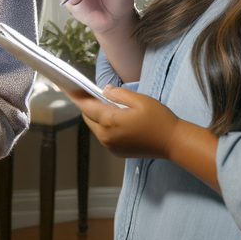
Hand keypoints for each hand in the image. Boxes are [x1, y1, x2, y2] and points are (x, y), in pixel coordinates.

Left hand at [66, 85, 219, 189]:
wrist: (172, 143)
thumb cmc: (159, 120)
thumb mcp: (140, 100)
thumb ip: (118, 94)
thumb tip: (104, 91)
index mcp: (110, 121)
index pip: (87, 106)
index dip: (77, 96)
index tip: (68, 88)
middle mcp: (106, 136)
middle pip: (88, 118)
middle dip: (87, 105)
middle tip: (88, 93)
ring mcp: (110, 146)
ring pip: (95, 128)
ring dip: (96, 116)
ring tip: (103, 104)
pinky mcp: (116, 151)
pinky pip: (103, 136)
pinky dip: (103, 126)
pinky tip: (113, 119)